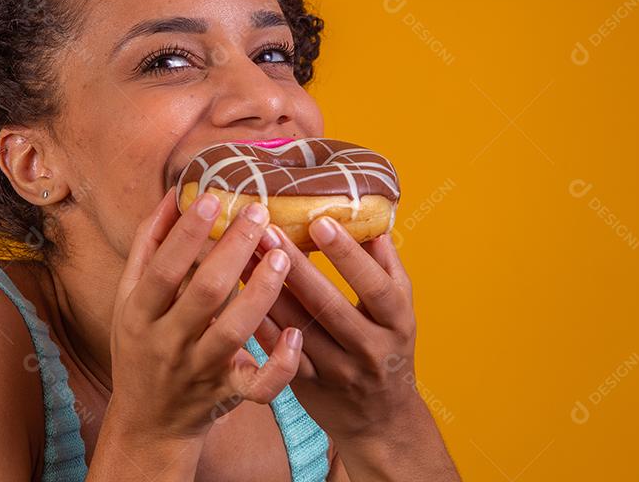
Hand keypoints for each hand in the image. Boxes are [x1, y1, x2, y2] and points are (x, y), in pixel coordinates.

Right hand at [105, 186, 303, 442]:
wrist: (148, 423)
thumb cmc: (141, 346)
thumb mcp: (129, 298)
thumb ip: (149, 246)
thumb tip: (175, 194)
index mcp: (139, 314)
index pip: (162, 269)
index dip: (186, 234)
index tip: (213, 199)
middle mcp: (167, 343)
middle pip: (203, 294)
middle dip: (233, 251)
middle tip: (260, 214)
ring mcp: (199, 370)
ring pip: (234, 332)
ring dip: (262, 292)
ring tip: (283, 256)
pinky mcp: (227, 393)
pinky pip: (258, 386)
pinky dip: (280, 364)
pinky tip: (295, 334)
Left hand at [241, 216, 419, 442]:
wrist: (380, 419)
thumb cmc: (388, 346)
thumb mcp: (401, 310)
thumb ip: (387, 266)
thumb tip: (371, 218)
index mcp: (397, 324)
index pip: (374, 285)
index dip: (347, 255)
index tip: (319, 222)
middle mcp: (369, 350)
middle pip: (328, 305)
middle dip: (295, 266)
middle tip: (267, 230)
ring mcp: (336, 371)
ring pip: (296, 327)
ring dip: (267, 289)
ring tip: (244, 251)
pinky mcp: (306, 386)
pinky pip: (276, 351)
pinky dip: (258, 322)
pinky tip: (237, 293)